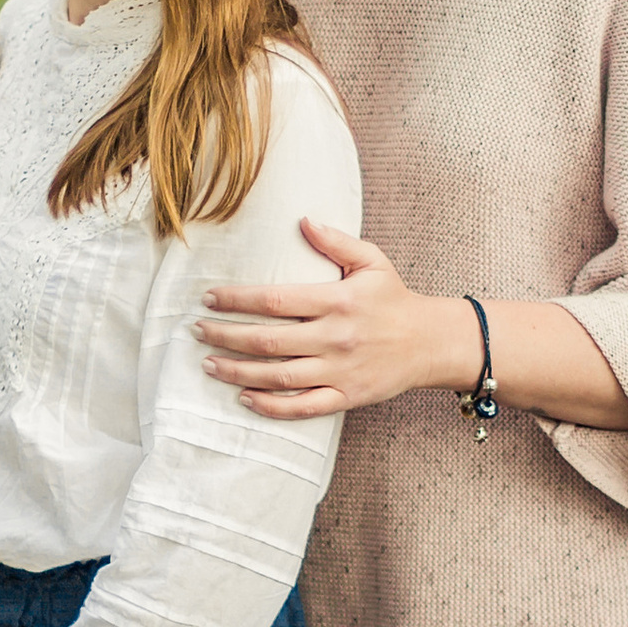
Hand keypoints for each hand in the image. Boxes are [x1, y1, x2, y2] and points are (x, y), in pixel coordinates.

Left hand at [195, 222, 473, 420]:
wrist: (429, 342)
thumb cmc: (394, 299)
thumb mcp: (372, 261)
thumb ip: (336, 242)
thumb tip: (303, 220)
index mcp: (337, 301)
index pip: (274, 300)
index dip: (237, 300)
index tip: (209, 298)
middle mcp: (335, 338)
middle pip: (267, 341)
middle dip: (225, 337)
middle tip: (197, 331)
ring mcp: (340, 371)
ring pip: (277, 377)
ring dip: (237, 372)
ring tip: (209, 364)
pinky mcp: (346, 397)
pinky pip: (302, 407)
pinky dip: (270, 407)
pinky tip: (244, 398)